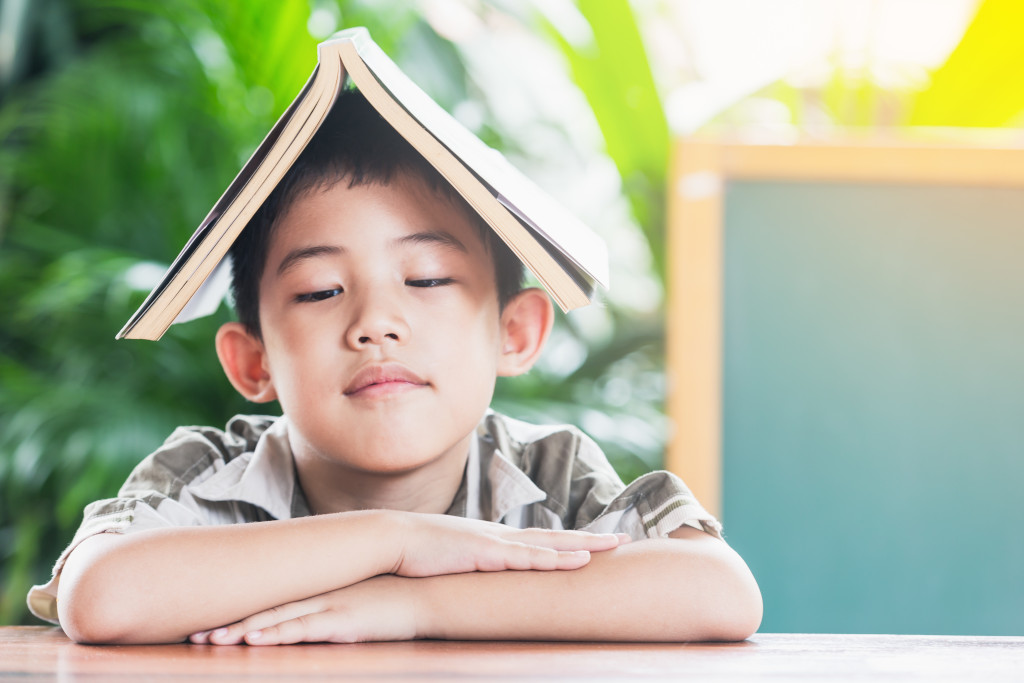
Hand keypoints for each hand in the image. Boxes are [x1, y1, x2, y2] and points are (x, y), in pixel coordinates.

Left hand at [191, 575, 413, 645]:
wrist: (431, 592)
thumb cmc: (401, 600)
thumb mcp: (364, 601)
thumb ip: (342, 607)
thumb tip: (326, 621)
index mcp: (322, 590)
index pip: (274, 601)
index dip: (241, 611)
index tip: (211, 621)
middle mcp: (319, 595)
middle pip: (264, 609)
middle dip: (228, 623)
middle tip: (193, 634)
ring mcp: (329, 607)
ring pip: (275, 620)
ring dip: (240, 631)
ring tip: (209, 640)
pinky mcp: (342, 622)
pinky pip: (303, 630)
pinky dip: (275, 635)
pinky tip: (252, 640)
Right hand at [391, 513, 630, 576]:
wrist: (392, 539)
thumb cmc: (416, 554)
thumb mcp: (451, 561)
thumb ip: (469, 569)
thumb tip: (477, 581)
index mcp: (494, 539)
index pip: (540, 540)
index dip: (570, 543)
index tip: (597, 544)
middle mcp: (501, 536)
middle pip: (556, 538)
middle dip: (593, 539)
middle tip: (626, 539)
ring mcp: (495, 542)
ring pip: (550, 544)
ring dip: (585, 546)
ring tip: (615, 546)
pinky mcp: (486, 552)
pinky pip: (528, 558)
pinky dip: (555, 560)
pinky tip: (578, 561)